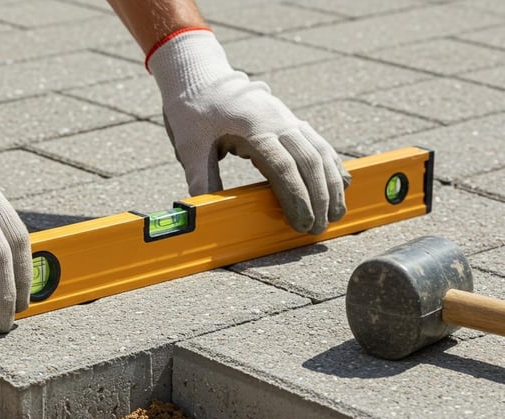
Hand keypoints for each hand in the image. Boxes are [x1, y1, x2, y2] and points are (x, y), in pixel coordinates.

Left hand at [148, 29, 350, 233]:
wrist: (202, 78)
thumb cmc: (193, 113)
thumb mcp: (189, 146)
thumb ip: (200, 178)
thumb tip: (204, 212)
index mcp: (253, 127)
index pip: (282, 166)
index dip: (295, 196)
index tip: (301, 222)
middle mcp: (277, 121)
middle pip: (308, 161)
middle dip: (318, 197)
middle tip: (319, 228)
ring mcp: (287, 119)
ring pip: (320, 151)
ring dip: (331, 184)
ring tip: (336, 214)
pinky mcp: (290, 120)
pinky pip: (318, 143)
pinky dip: (332, 164)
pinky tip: (340, 184)